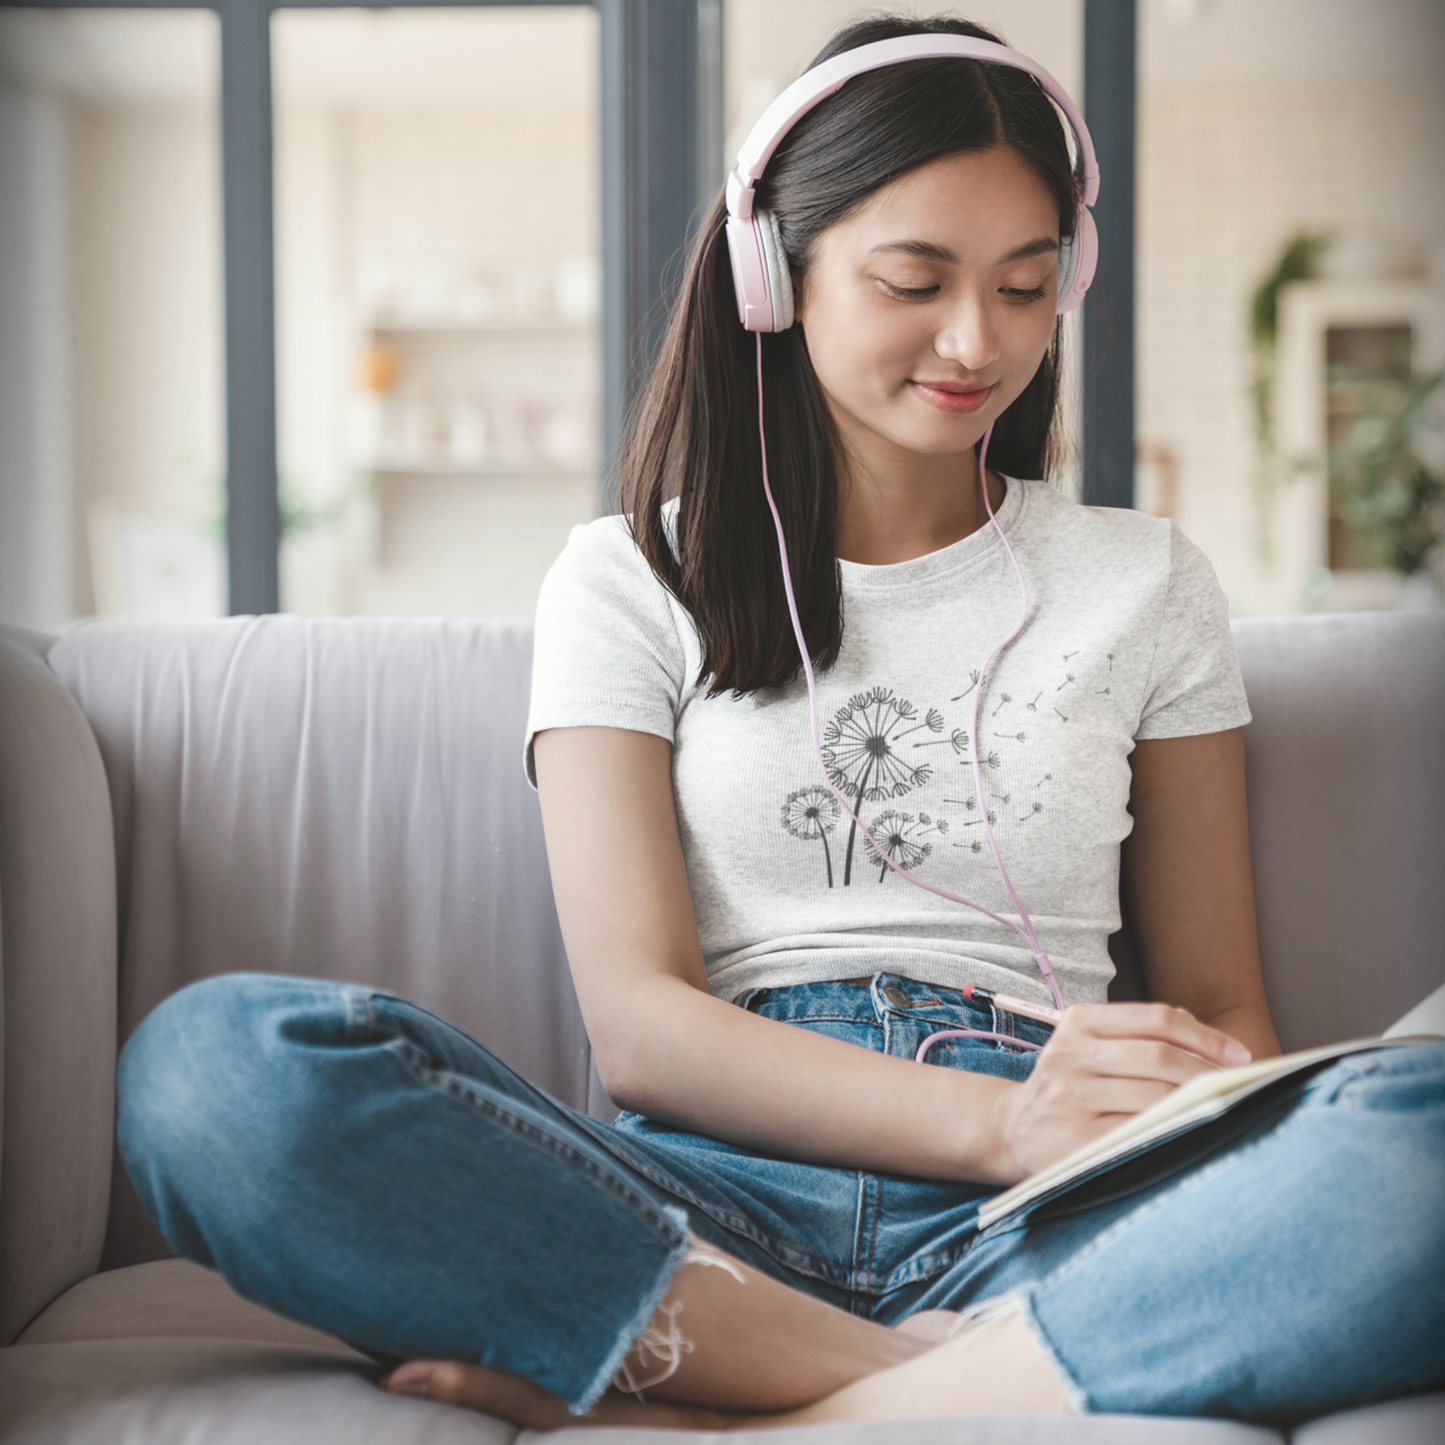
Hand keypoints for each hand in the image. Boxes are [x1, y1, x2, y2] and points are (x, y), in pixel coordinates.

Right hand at [985, 1002, 1251, 1181]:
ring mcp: (1070, 1094)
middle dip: (1209, 1073)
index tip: (1240, 1056)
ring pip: (1154, 1095)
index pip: (1156, 1019)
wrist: (1011, 1129)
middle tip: (1240, 1087)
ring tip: (1223, 1108)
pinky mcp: (1077, 1134)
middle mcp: (1071, 1052)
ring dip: (1198, 1103)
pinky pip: (1140, 1130)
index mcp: (1079, 1021)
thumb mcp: (1089, 1047)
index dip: (1206, 1036)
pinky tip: (1191, 1131)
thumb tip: (1211, 1044)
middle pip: (1159, 1056)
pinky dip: (1173, 1129)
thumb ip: (1139, 1037)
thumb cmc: (1068, 1086)